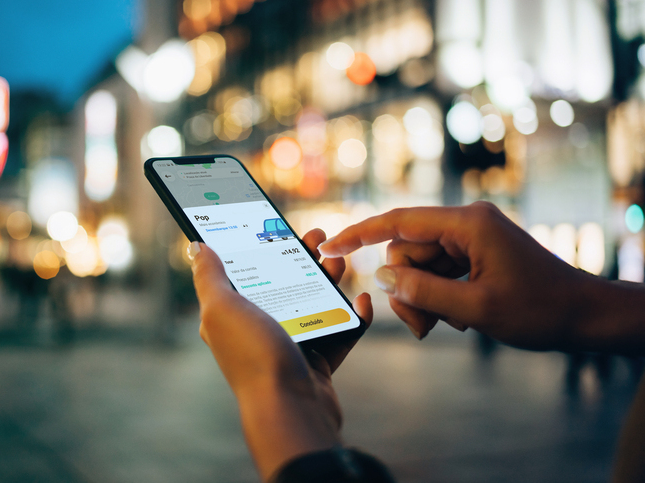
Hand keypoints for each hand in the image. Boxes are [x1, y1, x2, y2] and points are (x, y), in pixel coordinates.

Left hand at [190, 229, 372, 480]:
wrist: (291, 409)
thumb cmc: (254, 357)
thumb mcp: (222, 309)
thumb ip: (209, 277)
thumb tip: (196, 246)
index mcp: (230, 316)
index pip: (245, 271)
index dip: (261, 245)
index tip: (282, 225)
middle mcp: (257, 330)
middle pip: (282, 283)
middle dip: (302, 257)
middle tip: (320, 236)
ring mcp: (288, 347)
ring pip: (313, 304)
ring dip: (328, 281)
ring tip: (341, 262)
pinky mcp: (316, 364)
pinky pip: (338, 332)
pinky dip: (352, 317)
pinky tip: (361, 301)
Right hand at [318, 201, 603, 350]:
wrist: (584, 315)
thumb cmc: (539, 311)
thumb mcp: (474, 309)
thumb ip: (422, 292)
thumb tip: (382, 277)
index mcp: (467, 223)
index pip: (398, 222)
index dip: (359, 234)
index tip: (329, 245)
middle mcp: (466, 222)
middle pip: (406, 251)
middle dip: (406, 289)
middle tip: (423, 327)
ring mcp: (471, 237)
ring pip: (419, 265)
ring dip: (423, 297)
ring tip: (444, 325)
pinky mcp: (475, 251)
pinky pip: (437, 270)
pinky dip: (437, 295)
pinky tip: (457, 317)